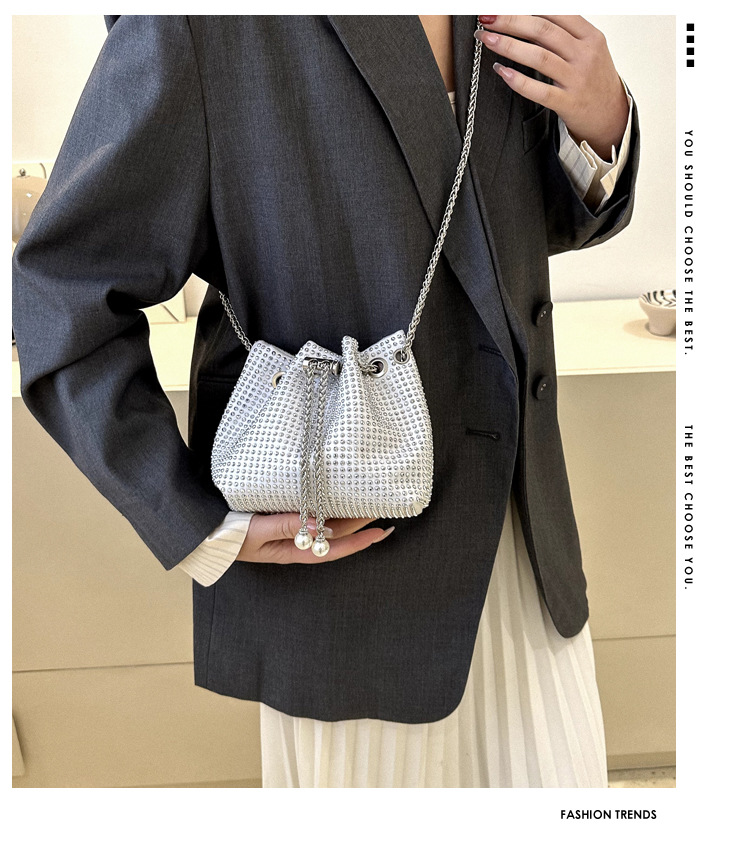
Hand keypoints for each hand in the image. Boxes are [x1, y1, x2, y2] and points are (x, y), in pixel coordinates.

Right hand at [236, 513, 394, 563]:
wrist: (203, 532)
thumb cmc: (226, 536)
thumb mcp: (256, 532)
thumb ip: (286, 526)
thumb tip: (319, 524)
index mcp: (291, 551)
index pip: (332, 548)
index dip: (358, 541)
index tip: (380, 532)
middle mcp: (295, 542)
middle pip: (334, 535)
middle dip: (359, 524)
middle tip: (383, 509)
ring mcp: (289, 530)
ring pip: (326, 524)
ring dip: (348, 515)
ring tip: (370, 502)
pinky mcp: (282, 516)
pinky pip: (312, 514)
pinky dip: (329, 507)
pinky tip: (339, 499)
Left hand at [475, 15, 628, 159]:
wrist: (611, 115)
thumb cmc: (593, 79)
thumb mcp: (588, 48)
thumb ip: (564, 33)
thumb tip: (529, 16)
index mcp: (590, 36)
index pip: (555, 13)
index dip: (525, 8)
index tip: (502, 6)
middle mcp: (584, 55)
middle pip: (542, 31)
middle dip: (510, 21)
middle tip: (487, 19)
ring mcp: (577, 79)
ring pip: (539, 57)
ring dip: (508, 45)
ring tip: (487, 39)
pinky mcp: (568, 103)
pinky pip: (539, 90)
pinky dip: (518, 80)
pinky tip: (501, 71)